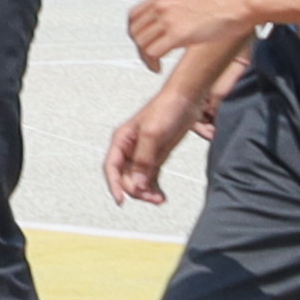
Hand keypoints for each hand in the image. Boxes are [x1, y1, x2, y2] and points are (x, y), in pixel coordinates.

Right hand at [102, 54, 225, 209]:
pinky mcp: (157, 156)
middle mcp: (130, 148)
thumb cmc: (166, 108)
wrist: (187, 99)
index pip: (112, 167)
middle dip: (137, 190)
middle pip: (126, 177)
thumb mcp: (153, 134)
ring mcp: (144, 153)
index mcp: (122, 140)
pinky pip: (151, 177)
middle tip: (152, 198)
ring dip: (147, 192)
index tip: (121, 200)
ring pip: (139, 180)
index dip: (114, 184)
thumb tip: (138, 183)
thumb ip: (144, 160)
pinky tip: (161, 195)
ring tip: (159, 199)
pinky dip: (154, 188)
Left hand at [122, 0, 256, 75]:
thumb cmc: (222, 5)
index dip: (135, 33)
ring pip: (141, 43)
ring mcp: (168, 19)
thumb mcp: (188, 1)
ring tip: (154, 64)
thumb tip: (165, 25)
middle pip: (134, 31)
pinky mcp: (178, 34)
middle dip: (139, 47)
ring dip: (145, 57)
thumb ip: (173, 10)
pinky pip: (152, 52)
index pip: (133, 16)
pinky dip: (152, 62)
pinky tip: (158, 67)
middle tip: (148, 58)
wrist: (238, 3)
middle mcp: (161, 5)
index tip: (141, 43)